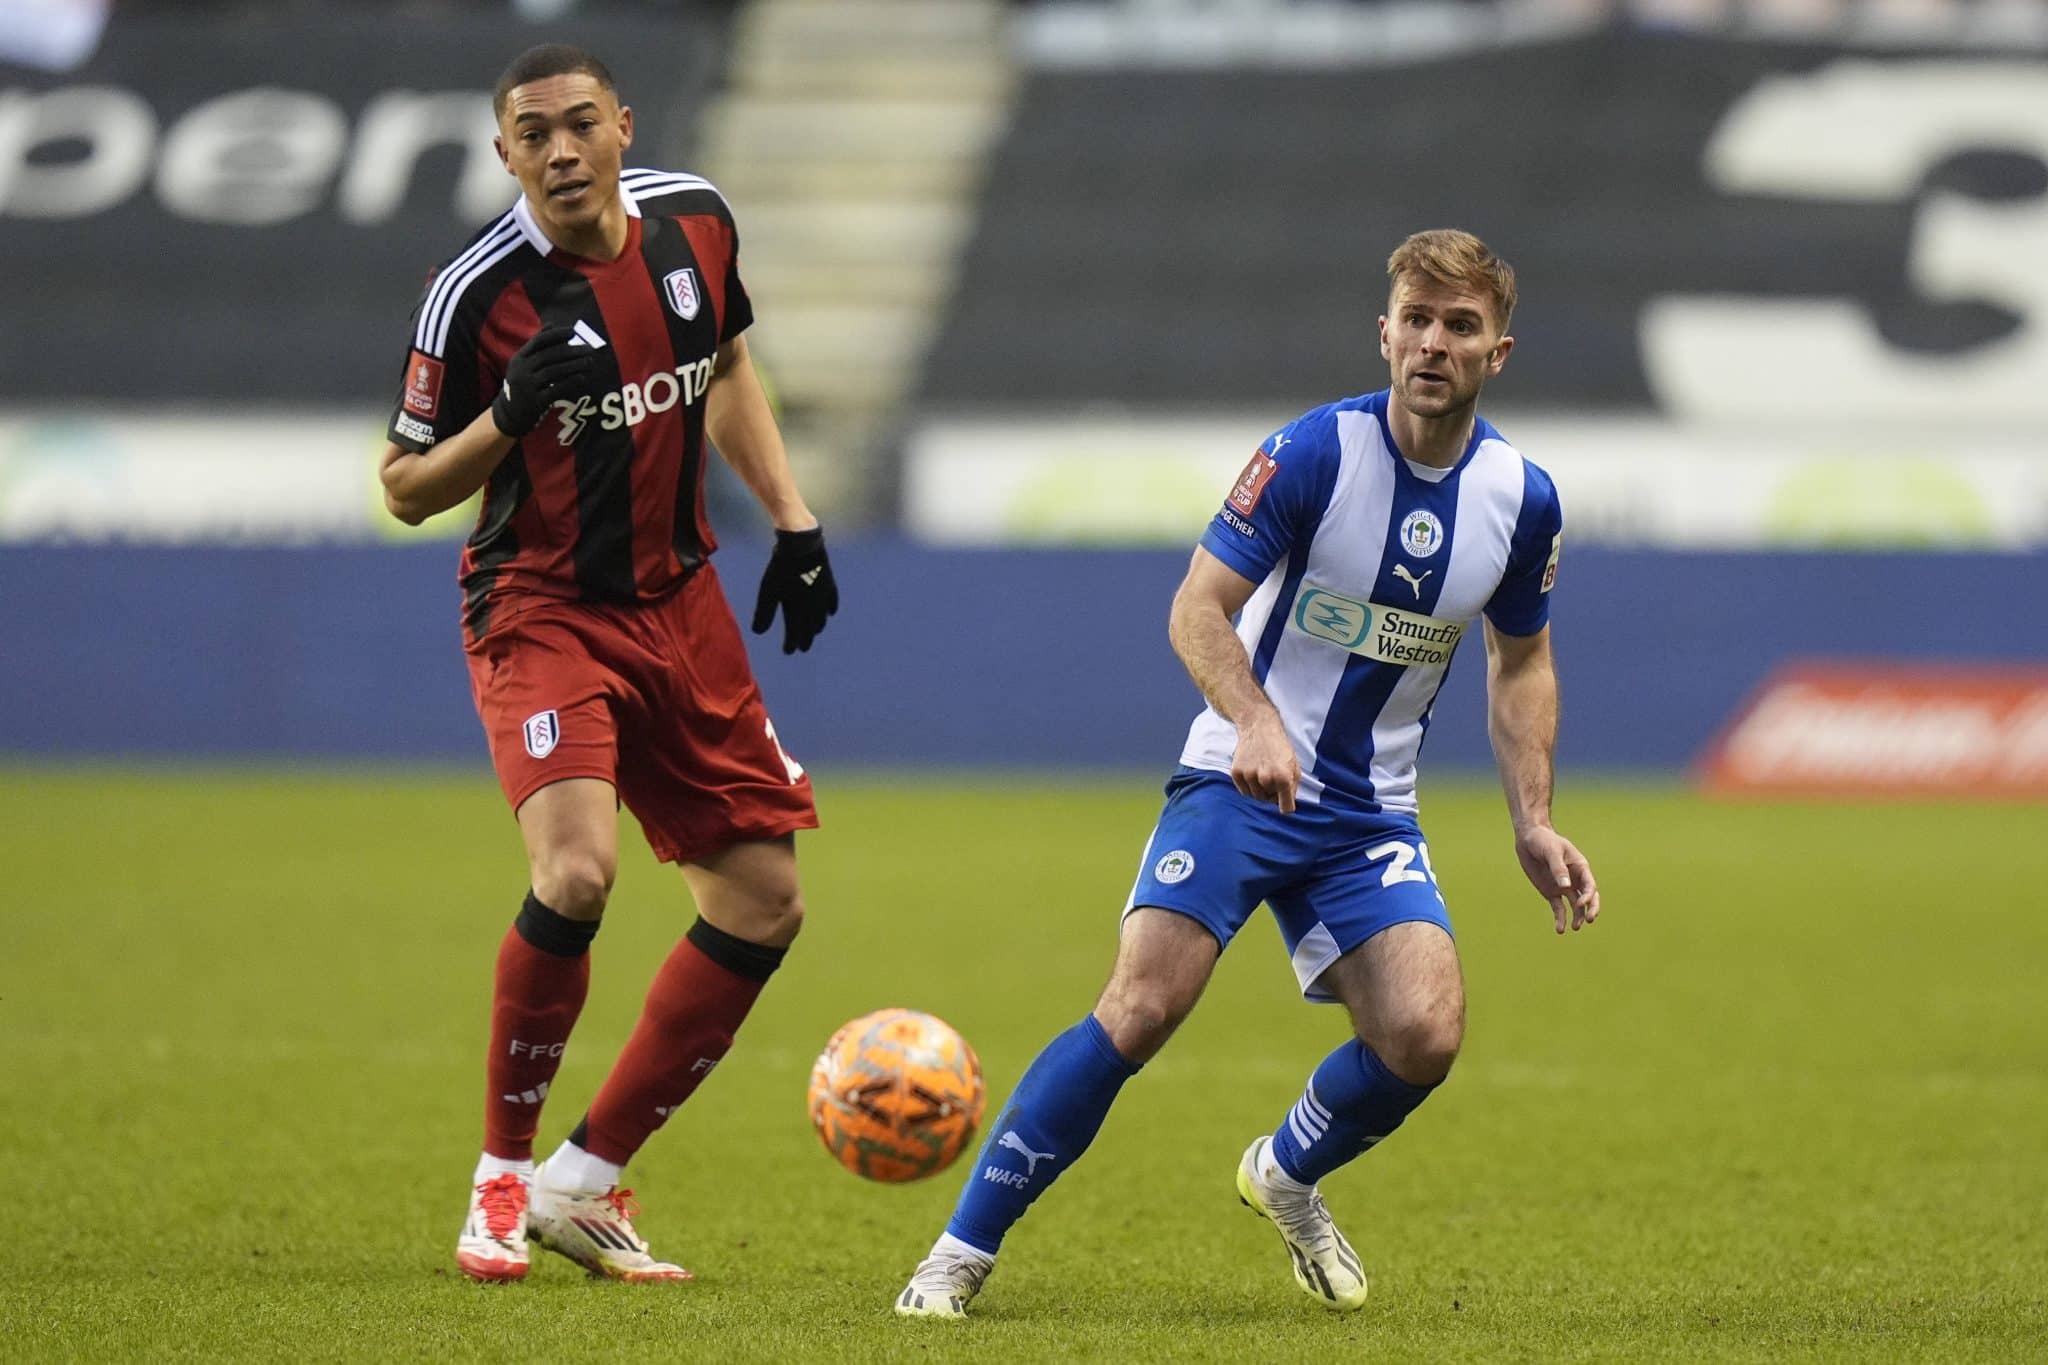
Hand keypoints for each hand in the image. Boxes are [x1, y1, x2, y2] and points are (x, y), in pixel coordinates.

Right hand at [491, 325, 597, 437]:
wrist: (509, 413)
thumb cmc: (522, 384)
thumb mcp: (524, 363)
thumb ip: (537, 346)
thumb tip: (552, 324)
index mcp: (519, 358)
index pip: (538, 341)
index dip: (556, 335)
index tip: (574, 331)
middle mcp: (521, 370)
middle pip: (548, 356)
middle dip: (571, 351)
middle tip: (589, 349)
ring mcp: (526, 387)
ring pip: (553, 372)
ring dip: (574, 365)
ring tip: (590, 362)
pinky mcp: (534, 402)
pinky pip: (555, 390)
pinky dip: (570, 382)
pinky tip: (582, 378)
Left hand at [751, 525, 837, 652]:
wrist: (801, 545)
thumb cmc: (781, 569)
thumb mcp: (768, 591)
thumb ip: (764, 613)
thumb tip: (757, 632)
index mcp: (798, 610)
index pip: (795, 633)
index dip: (791, 643)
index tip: (788, 651)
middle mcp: (813, 606)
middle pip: (810, 628)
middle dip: (806, 639)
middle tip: (803, 648)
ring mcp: (823, 595)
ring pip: (822, 617)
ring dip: (817, 627)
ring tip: (815, 631)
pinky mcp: (829, 582)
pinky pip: (832, 601)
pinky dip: (830, 609)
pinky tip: (829, 613)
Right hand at [1231, 711, 1299, 812]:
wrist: (1259, 727)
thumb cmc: (1279, 747)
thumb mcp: (1294, 765)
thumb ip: (1292, 786)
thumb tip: (1285, 804)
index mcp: (1284, 777)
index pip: (1286, 808)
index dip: (1286, 806)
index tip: (1285, 804)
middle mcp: (1266, 779)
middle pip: (1269, 801)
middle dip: (1273, 793)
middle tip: (1273, 777)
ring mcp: (1250, 776)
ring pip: (1256, 796)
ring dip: (1260, 789)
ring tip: (1263, 773)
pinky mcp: (1237, 773)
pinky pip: (1244, 791)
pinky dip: (1249, 786)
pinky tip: (1253, 772)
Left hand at [1514, 826, 1598, 933]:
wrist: (1529, 839)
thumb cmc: (1544, 841)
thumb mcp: (1551, 852)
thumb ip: (1558, 868)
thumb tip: (1566, 886)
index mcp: (1580, 868)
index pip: (1590, 886)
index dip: (1588, 897)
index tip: (1580, 904)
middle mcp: (1575, 879)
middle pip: (1589, 898)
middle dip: (1590, 910)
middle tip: (1588, 920)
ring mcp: (1564, 887)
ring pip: (1576, 906)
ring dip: (1577, 917)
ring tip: (1574, 928)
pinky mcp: (1552, 892)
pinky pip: (1559, 908)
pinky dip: (1560, 918)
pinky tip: (1560, 929)